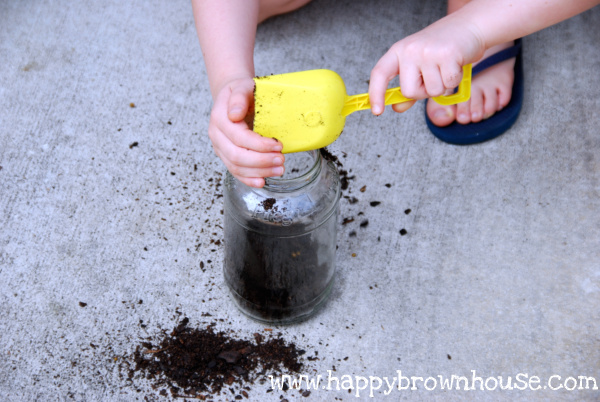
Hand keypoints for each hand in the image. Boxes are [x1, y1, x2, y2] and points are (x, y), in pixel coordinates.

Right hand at [208, 77, 284, 187]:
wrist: (232, 96)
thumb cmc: (241, 91)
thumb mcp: (242, 86)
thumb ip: (239, 97)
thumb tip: (235, 114)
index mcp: (219, 118)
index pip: (239, 137)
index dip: (259, 144)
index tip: (278, 145)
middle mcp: (216, 135)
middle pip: (237, 155)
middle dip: (262, 161)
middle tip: (281, 160)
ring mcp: (220, 148)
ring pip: (236, 167)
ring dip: (259, 171)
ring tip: (279, 169)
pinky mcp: (226, 156)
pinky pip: (235, 171)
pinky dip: (249, 179)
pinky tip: (262, 181)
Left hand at [368, 16, 483, 114]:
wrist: (469, 26)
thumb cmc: (442, 48)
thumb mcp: (418, 65)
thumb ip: (408, 88)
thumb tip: (396, 107)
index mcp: (398, 51)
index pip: (379, 73)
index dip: (376, 93)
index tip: (376, 111)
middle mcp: (410, 50)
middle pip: (409, 91)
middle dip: (423, 91)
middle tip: (433, 74)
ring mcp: (428, 51)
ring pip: (432, 91)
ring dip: (442, 85)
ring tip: (445, 67)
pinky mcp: (447, 54)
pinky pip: (449, 84)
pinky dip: (455, 80)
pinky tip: (456, 64)